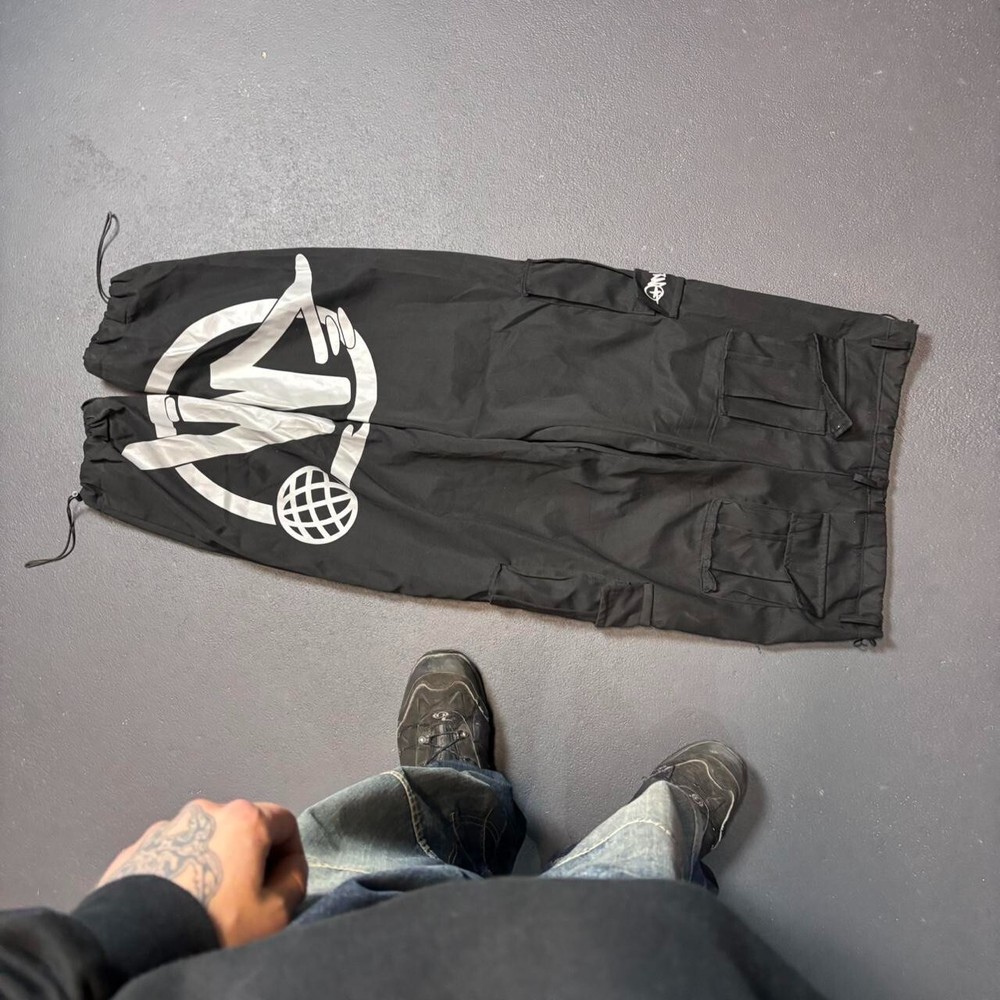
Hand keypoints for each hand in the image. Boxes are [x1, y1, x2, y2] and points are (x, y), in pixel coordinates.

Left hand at [97, 799, 307, 947]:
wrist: (135, 947)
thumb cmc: (213, 926)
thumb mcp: (275, 913)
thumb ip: (295, 879)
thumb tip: (289, 867)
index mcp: (244, 818)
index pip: (285, 822)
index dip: (291, 855)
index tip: (283, 885)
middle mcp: (205, 812)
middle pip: (242, 830)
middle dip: (249, 859)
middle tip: (245, 900)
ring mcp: (165, 829)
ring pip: (204, 842)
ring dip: (212, 864)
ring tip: (204, 906)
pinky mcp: (135, 851)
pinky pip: (170, 857)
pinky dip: (179, 874)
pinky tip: (174, 907)